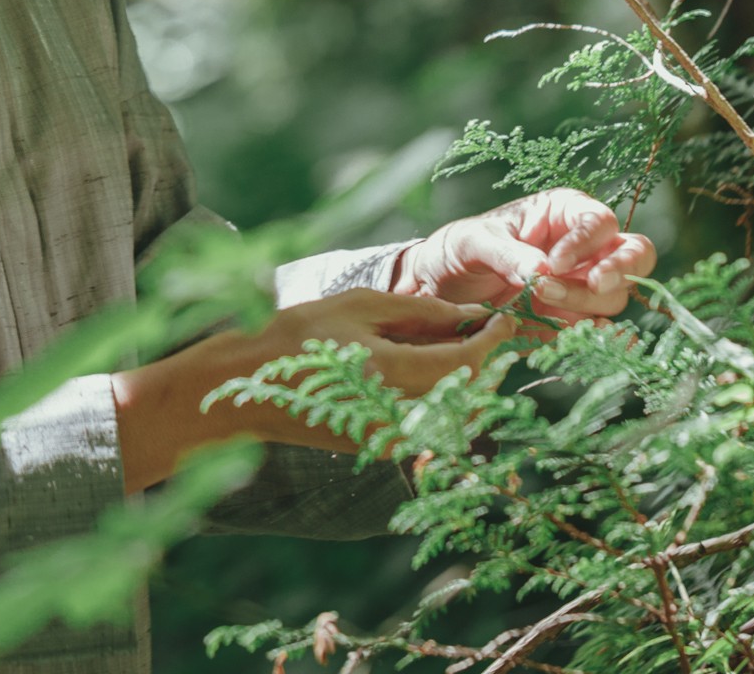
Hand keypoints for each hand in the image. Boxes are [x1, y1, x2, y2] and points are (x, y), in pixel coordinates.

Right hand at [111, 288, 514, 490]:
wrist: (248, 388)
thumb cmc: (298, 335)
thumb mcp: (360, 307)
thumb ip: (422, 312)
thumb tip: (473, 314)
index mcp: (396, 376)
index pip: (473, 363)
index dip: (497, 339)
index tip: (504, 315)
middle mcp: (402, 416)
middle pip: (474, 391)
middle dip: (490, 358)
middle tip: (491, 325)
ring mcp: (395, 437)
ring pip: (459, 410)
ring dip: (472, 377)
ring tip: (462, 340)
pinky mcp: (386, 445)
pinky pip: (434, 421)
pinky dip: (446, 394)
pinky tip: (434, 365)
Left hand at [395, 188, 654, 326]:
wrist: (440, 292)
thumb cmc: (459, 250)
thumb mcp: (474, 242)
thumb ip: (507, 253)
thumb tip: (543, 272)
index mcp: (564, 214)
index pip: (601, 222)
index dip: (588, 242)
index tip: (556, 263)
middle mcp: (583, 249)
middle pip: (631, 256)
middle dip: (616, 270)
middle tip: (593, 284)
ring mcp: (582, 286)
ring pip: (613, 296)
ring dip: (584, 302)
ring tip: (540, 300)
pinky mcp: (573, 320)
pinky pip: (600, 328)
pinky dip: (602, 334)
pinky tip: (595, 337)